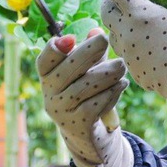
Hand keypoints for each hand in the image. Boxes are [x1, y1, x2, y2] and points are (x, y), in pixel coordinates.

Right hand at [37, 30, 133, 166]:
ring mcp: (62, 111)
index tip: (71, 38)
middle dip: (88, 52)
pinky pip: (96, 104)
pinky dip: (112, 92)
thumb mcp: (86, 73)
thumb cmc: (87, 95)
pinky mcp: (78, 125)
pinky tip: (121, 85)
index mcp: (48, 78)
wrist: (89, 136)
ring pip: (85, 86)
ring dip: (106, 73)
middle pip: (67, 69)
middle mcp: (49, 95)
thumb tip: (96, 31)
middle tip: (105, 40)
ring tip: (121, 66)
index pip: (44, 61)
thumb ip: (90, 53)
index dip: (54, 49)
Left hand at [100, 0, 166, 132]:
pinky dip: (127, 41)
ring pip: (111, 32)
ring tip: (130, 15)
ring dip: (117, 21)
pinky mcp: (135, 71)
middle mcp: (126, 34)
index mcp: (137, 14)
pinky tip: (143, 40)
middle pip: (105, 10)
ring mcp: (128, 55)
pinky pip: (124, 52)